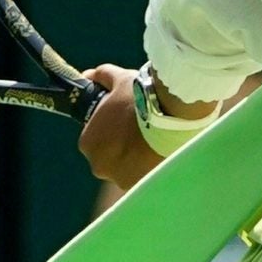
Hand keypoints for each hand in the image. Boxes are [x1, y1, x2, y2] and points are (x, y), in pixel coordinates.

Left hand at [78, 65, 160, 191]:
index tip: (124, 124)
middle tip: (140, 133)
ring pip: (126, 171)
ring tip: (153, 145)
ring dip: (135, 162)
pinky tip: (160, 156)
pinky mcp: (141, 186)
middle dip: (121, 149)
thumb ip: (101, 76)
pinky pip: (142, 179)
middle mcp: (99, 166)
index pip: (94, 139)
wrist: (173, 118)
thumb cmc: (142, 98)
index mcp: (88, 142)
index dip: (110, 131)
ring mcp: (120, 179)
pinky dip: (149, 170)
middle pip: (109, 158)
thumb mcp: (119, 80)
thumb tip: (89, 76)